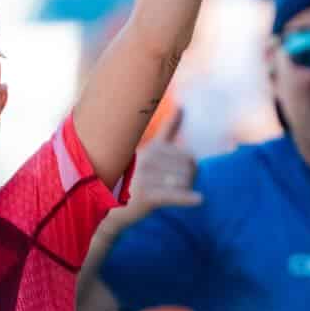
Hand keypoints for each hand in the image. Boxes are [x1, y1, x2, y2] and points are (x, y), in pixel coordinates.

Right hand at [117, 110, 202, 227]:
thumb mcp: (149, 151)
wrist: (110, 203)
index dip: (191, 169)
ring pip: (183, 183)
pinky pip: (174, 195)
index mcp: (153, 148)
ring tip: (168, 196)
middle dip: (188, 181)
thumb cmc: (135, 175)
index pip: (188, 158)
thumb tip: (182, 107)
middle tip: (173, 189)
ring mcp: (146, 176)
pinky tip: (199, 200)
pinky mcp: (145, 195)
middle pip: (188, 170)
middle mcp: (149, 159)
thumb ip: (168, 130)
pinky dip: (188, 198)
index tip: (184, 174)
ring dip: (183, 192)